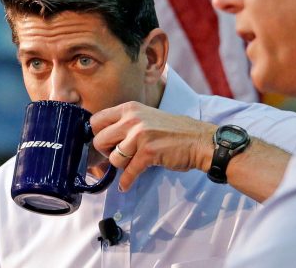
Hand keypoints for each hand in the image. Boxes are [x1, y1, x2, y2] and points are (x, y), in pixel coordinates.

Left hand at [90, 101, 215, 191]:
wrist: (199, 140)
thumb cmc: (172, 131)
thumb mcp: (145, 117)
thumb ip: (125, 123)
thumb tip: (102, 139)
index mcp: (129, 108)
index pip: (96, 120)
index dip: (98, 134)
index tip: (106, 143)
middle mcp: (132, 119)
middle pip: (99, 140)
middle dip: (106, 152)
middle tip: (117, 155)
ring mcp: (139, 136)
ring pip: (113, 158)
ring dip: (121, 166)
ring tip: (132, 163)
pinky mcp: (148, 153)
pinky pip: (128, 172)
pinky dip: (127, 182)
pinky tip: (126, 185)